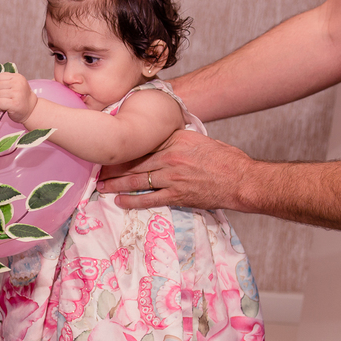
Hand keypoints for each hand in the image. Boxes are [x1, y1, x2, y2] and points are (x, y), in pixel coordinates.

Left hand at [0, 72, 36, 123]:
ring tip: (7, 104)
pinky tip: (5, 108)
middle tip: (6, 99)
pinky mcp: (14, 103)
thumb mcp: (14, 86)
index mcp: (17, 77)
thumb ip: (3, 82)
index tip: (4, 91)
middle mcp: (18, 83)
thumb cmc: (21, 99)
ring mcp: (16, 93)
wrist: (31, 110)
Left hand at [97, 129, 254, 210]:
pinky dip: (132, 201)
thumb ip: (180, 140)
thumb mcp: (201, 140)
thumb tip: (165, 140)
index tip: (111, 150)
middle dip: (114, 167)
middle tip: (99, 170)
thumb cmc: (227, 160)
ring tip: (102, 186)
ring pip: (137, 179)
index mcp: (176, 139)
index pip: (143, 143)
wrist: (242, 180)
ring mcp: (172, 176)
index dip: (125, 148)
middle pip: (135, 161)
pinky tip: (119, 201)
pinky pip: (148, 198)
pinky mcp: (177, 194)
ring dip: (116, 184)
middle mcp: (171, 156)